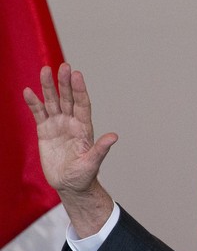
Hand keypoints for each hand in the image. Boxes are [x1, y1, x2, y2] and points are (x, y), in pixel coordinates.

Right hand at [23, 63, 116, 234]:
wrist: (69, 185)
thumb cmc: (84, 176)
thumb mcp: (92, 163)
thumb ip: (101, 149)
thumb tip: (114, 137)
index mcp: (84, 128)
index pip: (82, 104)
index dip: (79, 90)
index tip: (77, 74)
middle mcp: (71, 123)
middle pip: (67, 99)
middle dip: (65, 83)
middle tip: (63, 66)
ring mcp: (57, 125)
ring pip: (52, 102)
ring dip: (48, 87)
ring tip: (45, 70)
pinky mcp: (45, 131)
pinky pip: (38, 113)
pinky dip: (33, 103)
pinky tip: (29, 91)